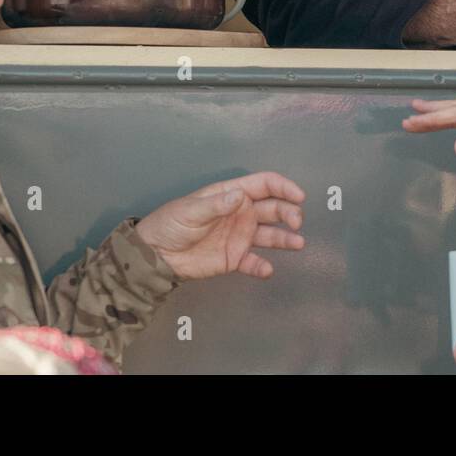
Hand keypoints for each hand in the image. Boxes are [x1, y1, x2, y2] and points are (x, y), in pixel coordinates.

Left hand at [134, 172, 304, 280]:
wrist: (157, 255)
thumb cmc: (172, 223)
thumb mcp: (192, 210)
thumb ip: (217, 204)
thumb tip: (241, 196)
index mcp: (232, 194)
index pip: (264, 185)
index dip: (283, 188)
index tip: (298, 196)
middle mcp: (241, 213)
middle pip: (273, 209)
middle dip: (288, 212)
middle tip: (296, 222)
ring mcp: (240, 236)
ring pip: (270, 235)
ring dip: (285, 238)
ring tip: (297, 243)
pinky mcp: (235, 258)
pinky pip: (253, 262)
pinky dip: (262, 266)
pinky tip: (267, 269)